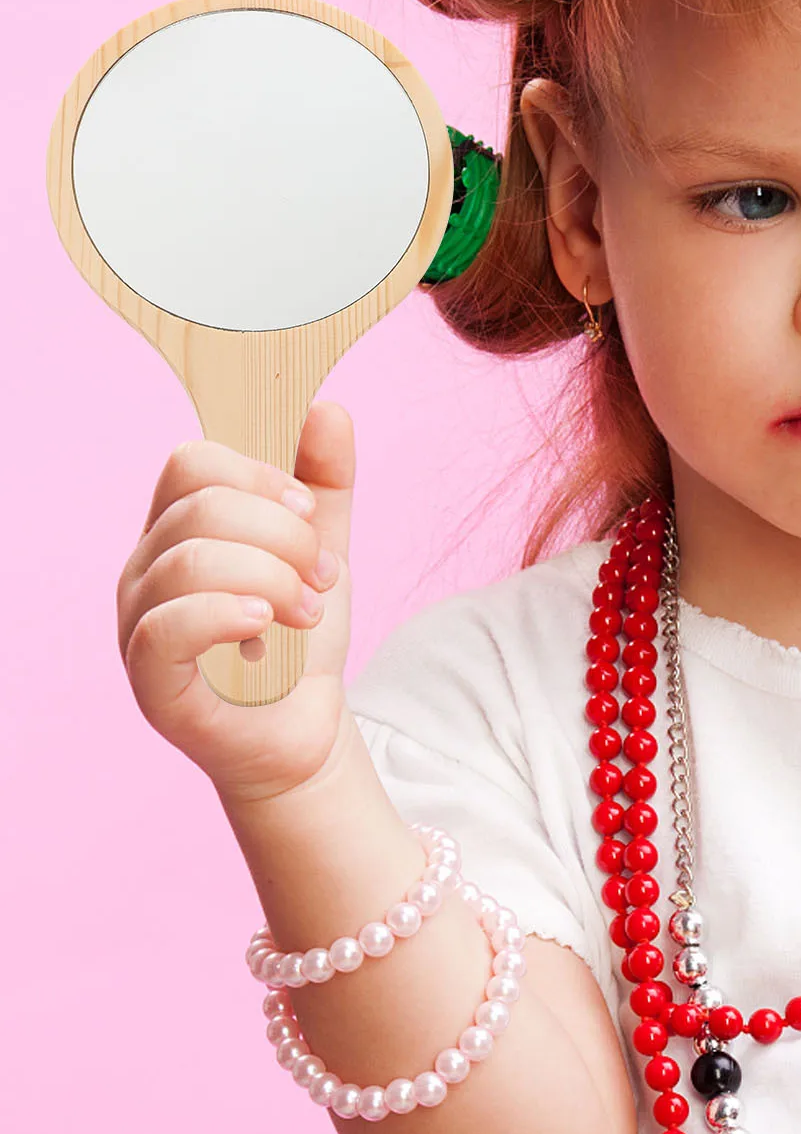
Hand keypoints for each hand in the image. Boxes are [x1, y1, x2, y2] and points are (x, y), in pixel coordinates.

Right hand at [117, 400, 358, 805]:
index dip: (260, 475)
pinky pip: (168, 627)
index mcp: (180, 527)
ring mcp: (139, 624)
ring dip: (272, 579)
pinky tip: (266, 625)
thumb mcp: (325, 544)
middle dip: (281, 535)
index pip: (193, 462)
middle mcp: (147, 569)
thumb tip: (327, 408)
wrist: (304, 725)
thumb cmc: (299, 634)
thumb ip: (328, 479)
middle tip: (319, 575)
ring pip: (190, 560)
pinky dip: (227, 614)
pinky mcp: (151, 681)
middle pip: (200, 507)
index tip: (308, 512)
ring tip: (306, 611)